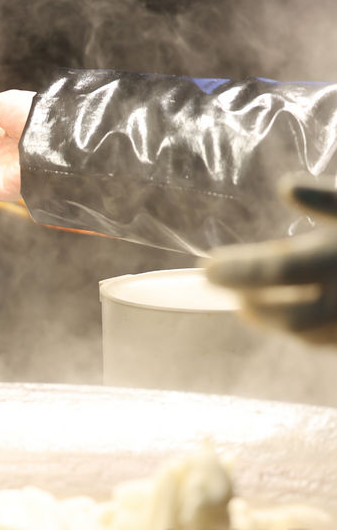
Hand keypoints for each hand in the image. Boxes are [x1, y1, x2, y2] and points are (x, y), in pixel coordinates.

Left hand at [204, 176, 336, 343]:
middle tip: (222, 288)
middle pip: (287, 312)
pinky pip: (332, 342)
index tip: (206, 267)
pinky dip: (307, 333)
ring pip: (309, 333)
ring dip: (274, 321)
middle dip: (251, 301)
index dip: (237, 270)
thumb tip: (285, 187)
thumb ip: (328, 198)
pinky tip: (294, 322)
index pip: (276, 270)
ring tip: (248, 307)